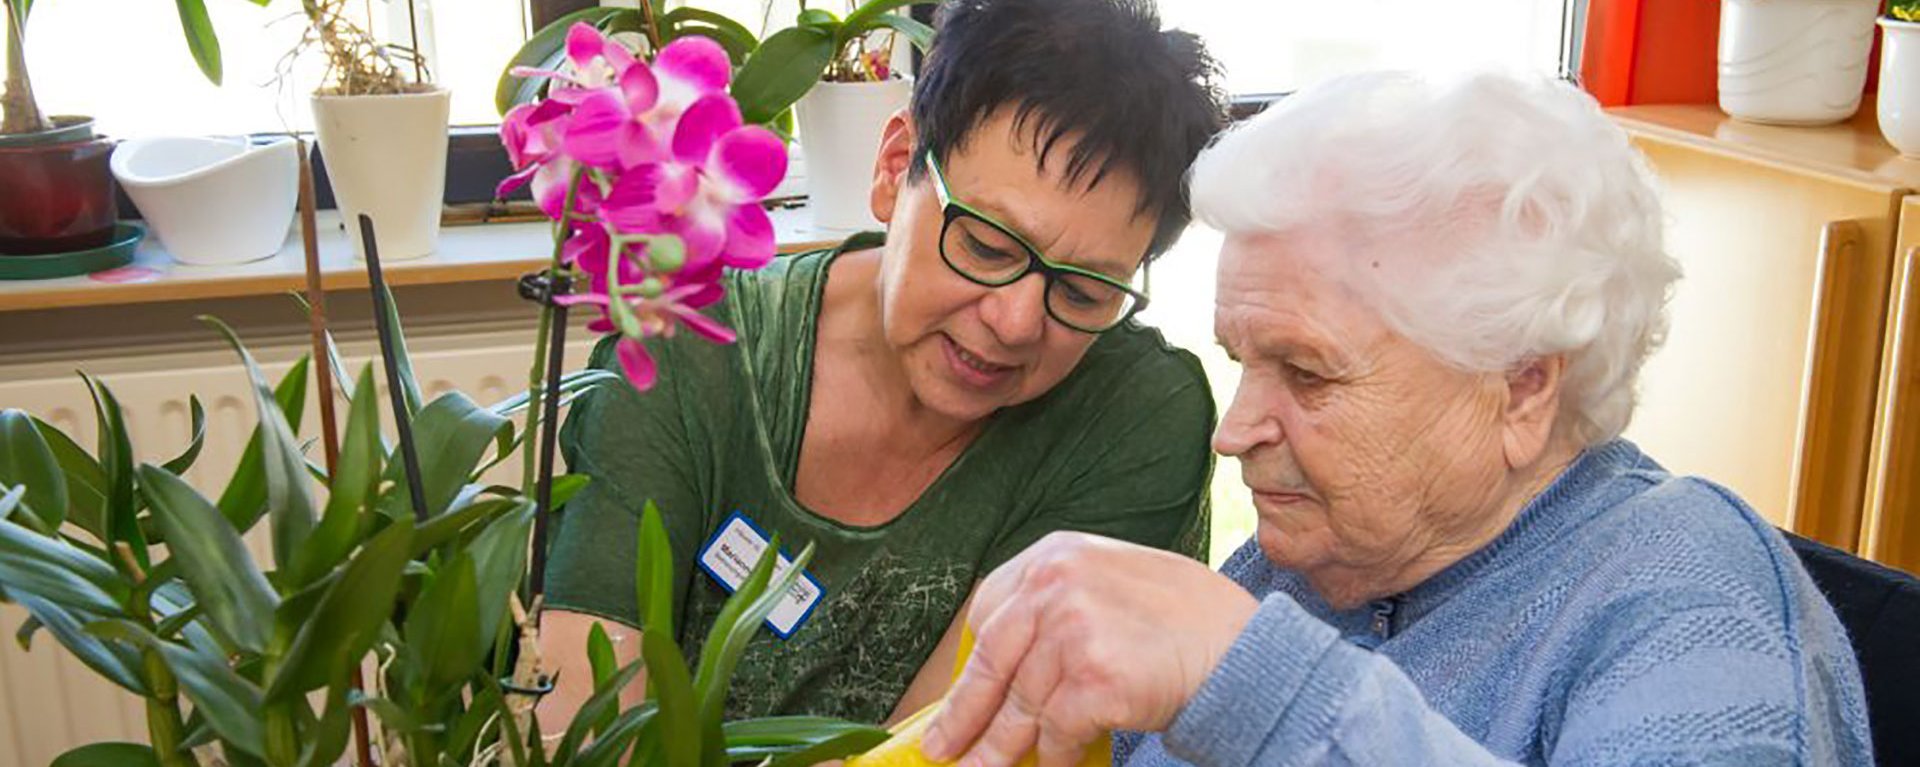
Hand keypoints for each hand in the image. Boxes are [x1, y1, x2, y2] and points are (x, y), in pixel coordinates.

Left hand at [920, 533, 1258, 766]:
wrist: (1244, 646)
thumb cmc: (1185, 620)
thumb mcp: (1112, 583)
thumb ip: (1058, 610)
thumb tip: (1010, 672)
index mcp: (1056, 554)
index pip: (990, 611)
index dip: (974, 661)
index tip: (959, 694)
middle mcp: (1057, 584)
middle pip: (991, 662)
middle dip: (964, 713)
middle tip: (943, 747)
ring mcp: (1073, 629)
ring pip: (1020, 706)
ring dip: (1002, 748)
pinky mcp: (1093, 678)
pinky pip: (1055, 733)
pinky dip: (1053, 757)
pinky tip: (1055, 766)